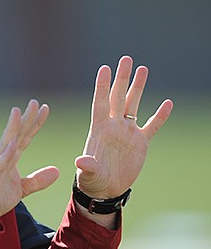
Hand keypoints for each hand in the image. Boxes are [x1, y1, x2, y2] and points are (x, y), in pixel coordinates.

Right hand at [0, 100, 59, 223]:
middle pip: (16, 134)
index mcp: (8, 158)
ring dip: (12, 128)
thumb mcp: (21, 189)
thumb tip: (57, 171)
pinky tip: (12, 145)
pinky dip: (5, 155)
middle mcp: (1, 157)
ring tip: (17, 112)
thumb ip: (38, 180)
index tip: (45, 108)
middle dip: (25, 118)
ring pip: (5, 143)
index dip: (35, 123)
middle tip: (34, 101)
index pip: (24, 136)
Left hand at [75, 56, 172, 198]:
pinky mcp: (140, 142)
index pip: (100, 103)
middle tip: (126, 58)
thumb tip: (80, 161)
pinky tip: (168, 103)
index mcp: (98, 129)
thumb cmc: (92, 180)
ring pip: (133, 104)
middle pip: (117, 97)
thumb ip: (87, 165)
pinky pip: (152, 125)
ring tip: (142, 69)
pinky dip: (160, 116)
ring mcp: (127, 132)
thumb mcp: (88, 173)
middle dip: (121, 78)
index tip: (104, 68)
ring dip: (138, 88)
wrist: (105, 189)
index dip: (102, 86)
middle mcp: (113, 126)